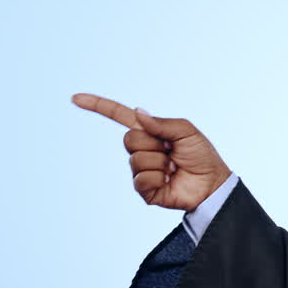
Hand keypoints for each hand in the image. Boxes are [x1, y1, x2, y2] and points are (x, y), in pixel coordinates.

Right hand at [72, 92, 231, 211]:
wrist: (211, 184)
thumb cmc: (202, 156)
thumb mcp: (186, 131)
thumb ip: (162, 122)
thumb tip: (138, 112)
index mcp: (149, 131)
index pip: (119, 116)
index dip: (98, 106)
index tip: (76, 98)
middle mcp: (141, 149)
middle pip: (128, 140)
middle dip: (153, 144)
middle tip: (172, 152)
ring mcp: (141, 170)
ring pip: (136, 160)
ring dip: (159, 163)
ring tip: (174, 167)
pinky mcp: (144, 189)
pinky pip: (141, 179)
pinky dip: (158, 178)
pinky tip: (169, 180)